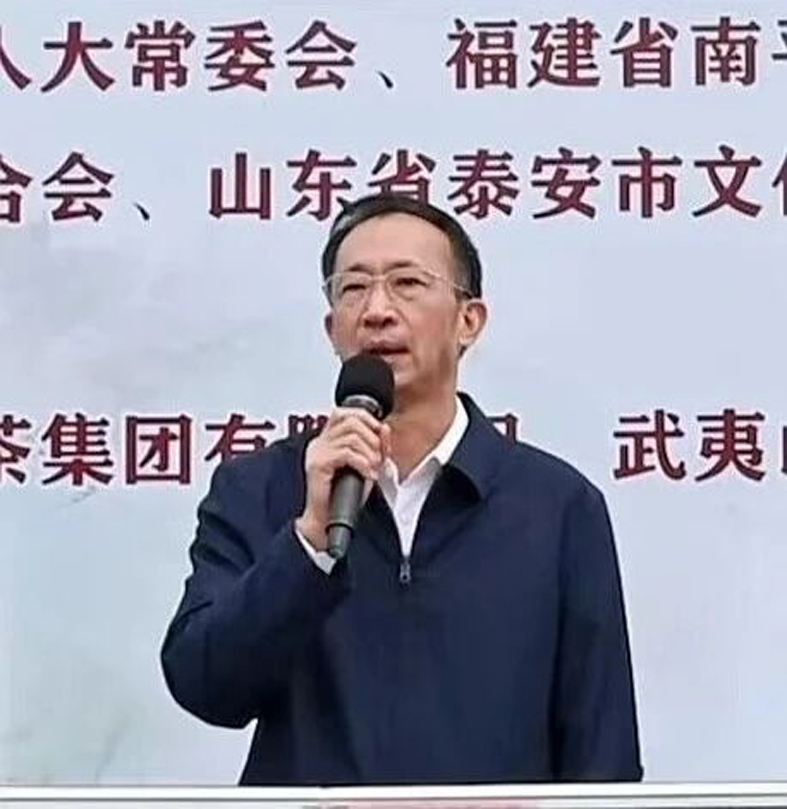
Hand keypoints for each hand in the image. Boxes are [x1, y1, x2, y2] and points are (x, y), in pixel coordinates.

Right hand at [296, 407, 391, 550]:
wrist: (326, 521)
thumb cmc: (343, 497)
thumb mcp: (366, 466)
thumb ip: (375, 446)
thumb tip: (385, 428)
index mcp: (327, 439)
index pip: (345, 412)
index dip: (366, 419)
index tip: (380, 434)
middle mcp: (319, 442)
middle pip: (350, 420)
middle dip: (372, 438)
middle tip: (378, 457)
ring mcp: (316, 452)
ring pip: (351, 436)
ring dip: (370, 453)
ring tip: (373, 468)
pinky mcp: (317, 465)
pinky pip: (346, 453)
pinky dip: (363, 463)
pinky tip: (367, 474)